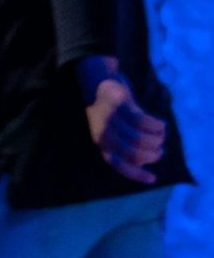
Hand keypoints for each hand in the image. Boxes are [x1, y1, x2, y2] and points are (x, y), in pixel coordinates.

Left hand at [84, 69, 165, 183]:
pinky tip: (161, 124)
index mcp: (100, 141)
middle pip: (133, 153)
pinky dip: (156, 126)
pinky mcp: (119, 104)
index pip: (117, 164)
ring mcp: (109, 119)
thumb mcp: (111, 128)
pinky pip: (143, 121)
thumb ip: (124, 143)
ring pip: (139, 138)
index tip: (154, 179)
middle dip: (152, 154)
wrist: (96, 78)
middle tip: (160, 148)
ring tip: (161, 134)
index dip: (136, 174)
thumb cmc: (108, 108)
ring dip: (156, 139)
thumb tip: (143, 161)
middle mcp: (102, 132)